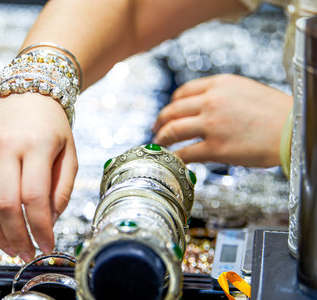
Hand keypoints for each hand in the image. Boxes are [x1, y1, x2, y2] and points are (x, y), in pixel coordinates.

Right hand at [0, 93, 77, 260]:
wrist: (26, 93)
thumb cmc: (52, 127)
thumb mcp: (69, 152)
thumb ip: (62, 188)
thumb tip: (47, 222)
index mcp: (36, 145)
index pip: (34, 197)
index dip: (40, 228)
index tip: (47, 245)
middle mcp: (5, 146)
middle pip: (6, 204)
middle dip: (17, 238)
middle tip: (27, 253)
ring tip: (10, 249)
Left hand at [152, 74, 292, 166]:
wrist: (295, 128)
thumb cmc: (274, 112)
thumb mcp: (244, 90)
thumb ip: (219, 95)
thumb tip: (199, 106)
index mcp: (218, 85)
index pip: (182, 93)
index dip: (171, 104)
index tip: (167, 113)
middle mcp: (211, 101)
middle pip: (172, 111)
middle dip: (160, 121)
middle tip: (155, 129)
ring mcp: (211, 125)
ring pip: (173, 131)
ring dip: (161, 139)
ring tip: (159, 145)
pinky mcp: (215, 148)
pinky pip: (185, 153)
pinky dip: (175, 157)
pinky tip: (174, 160)